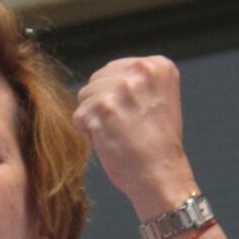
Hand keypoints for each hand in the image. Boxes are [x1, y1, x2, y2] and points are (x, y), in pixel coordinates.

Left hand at [73, 56, 197, 217]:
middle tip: (124, 126)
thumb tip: (100, 77)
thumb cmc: (155, 143)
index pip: (113, 70)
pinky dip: (88, 133)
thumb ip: (134, 81)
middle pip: (96, 80)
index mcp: (158, 65)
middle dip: (102, 105)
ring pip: (84, 97)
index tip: (134, 115)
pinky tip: (109, 141)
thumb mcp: (156, 98)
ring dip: (94, 119)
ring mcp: (122, 88)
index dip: (115, 97)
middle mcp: (142, 70)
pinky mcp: (104, 108)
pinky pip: (79, 116)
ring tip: (118, 133)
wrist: (160, 173)